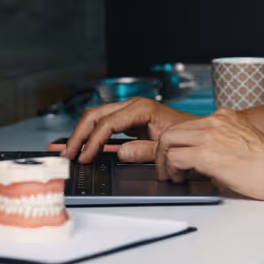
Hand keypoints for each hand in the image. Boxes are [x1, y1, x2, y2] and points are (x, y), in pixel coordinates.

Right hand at [60, 98, 194, 162]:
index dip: (93, 141)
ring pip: (96, 117)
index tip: (84, 157)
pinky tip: (84, 146)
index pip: (108, 123)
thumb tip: (122, 153)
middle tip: (68, 153)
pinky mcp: (128, 120)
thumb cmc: (186, 137)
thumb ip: (144, 150)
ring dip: (82, 134)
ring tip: (70, 150)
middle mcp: (133, 106)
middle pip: (95, 115)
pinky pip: (104, 124)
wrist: (196, 133)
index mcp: (141, 109)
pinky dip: (92, 135)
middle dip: (79, 134)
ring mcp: (129, 111)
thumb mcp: (167, 147)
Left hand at [157, 109, 263, 200]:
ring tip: (172, 174)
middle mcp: (215, 121)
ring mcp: (209, 135)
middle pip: (173, 130)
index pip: (189, 125)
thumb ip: (219, 143)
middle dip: (165, 149)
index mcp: (224, 117)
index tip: (178, 156)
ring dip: (166, 159)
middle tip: (168, 167)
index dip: (179, 143)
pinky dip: (172, 168)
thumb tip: (202, 159)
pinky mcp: (206, 153)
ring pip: (169, 140)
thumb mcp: (241, 142)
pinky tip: (179, 178)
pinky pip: (176, 157)